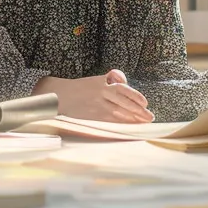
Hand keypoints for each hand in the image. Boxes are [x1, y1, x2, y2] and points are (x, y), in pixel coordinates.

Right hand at [38, 69, 153, 122]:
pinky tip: (129, 128)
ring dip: (133, 118)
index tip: (145, 102)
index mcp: (100, 82)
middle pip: (123, 101)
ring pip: (118, 112)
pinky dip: (120, 125)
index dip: (135, 96)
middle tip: (150, 116)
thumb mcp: (94, 80)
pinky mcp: (91, 117)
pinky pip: (109, 122)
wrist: (57, 96)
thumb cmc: (79, 89)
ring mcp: (95, 106)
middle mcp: (99, 93)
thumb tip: (123, 80)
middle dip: (138, 110)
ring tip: (144, 123)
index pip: (122, 88)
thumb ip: (109, 79)